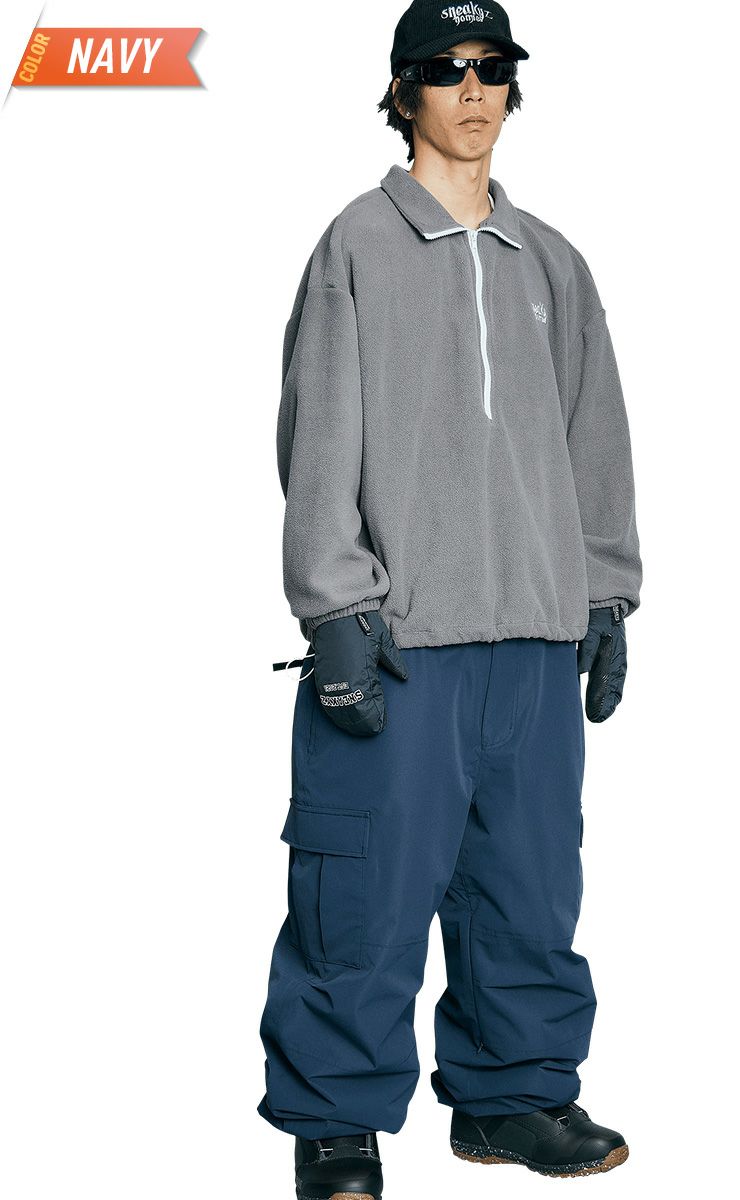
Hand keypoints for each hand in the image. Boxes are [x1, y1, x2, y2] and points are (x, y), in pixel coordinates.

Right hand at [310, 610, 408, 735]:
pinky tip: (342, 716)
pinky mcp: (321, 676)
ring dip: (348, 721)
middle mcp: (345, 681)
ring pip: (338, 710)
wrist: (336, 613)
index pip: (369, 707)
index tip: (381, 725)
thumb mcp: (383, 642)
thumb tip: (404, 677)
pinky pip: (326, 700)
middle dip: (363, 725)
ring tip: (358, 727)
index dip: (375, 718)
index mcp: (362, 675)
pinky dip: (335, 711)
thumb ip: (394, 662)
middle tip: (372, 730)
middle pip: (353, 713)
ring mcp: (331, 680)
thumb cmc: (361, 625)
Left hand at [577, 604, 627, 722]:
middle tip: (596, 720)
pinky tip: (598, 700)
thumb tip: (581, 671)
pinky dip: (605, 691)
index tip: (597, 716)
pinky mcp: (608, 658)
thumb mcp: (591, 633)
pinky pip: (609, 679)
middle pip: (613, 689)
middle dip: (605, 705)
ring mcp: (614, 661)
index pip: (611, 686)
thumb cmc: (598, 619)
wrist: (606, 605)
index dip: (604, 702)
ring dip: (605, 700)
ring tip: (597, 716)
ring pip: (612, 686)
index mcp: (615, 657)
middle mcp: (617, 662)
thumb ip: (586, 652)